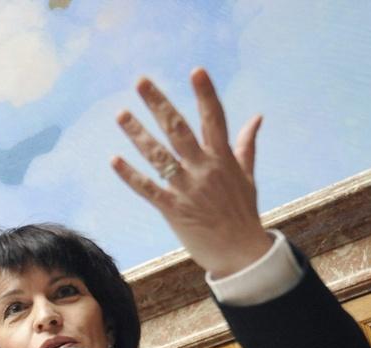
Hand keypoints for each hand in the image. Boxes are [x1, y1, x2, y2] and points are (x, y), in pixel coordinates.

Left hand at [111, 67, 271, 277]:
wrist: (241, 253)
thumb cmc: (244, 213)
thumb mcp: (247, 177)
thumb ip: (246, 145)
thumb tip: (256, 117)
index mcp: (223, 158)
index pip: (214, 119)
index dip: (205, 94)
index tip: (196, 71)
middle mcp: (204, 169)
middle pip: (179, 130)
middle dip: (159, 104)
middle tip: (141, 82)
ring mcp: (187, 189)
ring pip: (158, 155)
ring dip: (138, 134)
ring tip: (121, 114)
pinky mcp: (172, 209)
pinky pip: (148, 188)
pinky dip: (130, 175)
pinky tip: (115, 160)